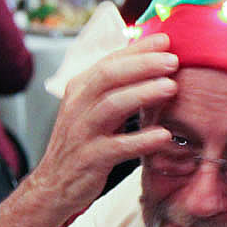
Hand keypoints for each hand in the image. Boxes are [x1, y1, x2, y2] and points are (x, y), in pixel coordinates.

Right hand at [30, 33, 177, 215]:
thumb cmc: (83, 143)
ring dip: (143, 94)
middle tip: (172, 61)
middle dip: (143, 65)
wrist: (54, 185)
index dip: (138, 50)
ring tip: (171, 88)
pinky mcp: (90, 159)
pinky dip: (141, 140)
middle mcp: (78, 106)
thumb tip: (153, 63)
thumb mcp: (94, 109)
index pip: (110, 61)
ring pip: (112, 105)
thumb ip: (117, 88)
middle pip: (109, 76)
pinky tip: (163, 135)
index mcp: (80, 89)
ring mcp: (82, 132)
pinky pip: (117, 146)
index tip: (165, 41)